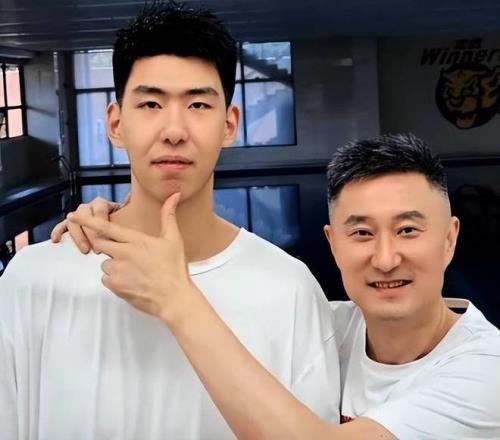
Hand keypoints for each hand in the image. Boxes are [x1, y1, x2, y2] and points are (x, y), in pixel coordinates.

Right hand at [51, 196, 126, 253]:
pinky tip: (56, 240)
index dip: (100, 222)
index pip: (99, 208)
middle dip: (90, 233)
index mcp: (103, 204)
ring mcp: (80, 216)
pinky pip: (62, 226)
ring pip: (73, 221)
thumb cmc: (126, 225)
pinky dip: (58, 232)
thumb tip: (129, 196)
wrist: (123, 229)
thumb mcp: (129, 217)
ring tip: (85, 250)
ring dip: (77, 236)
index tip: (105, 236)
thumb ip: (129, 208)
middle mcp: (90, 207)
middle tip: (96, 248)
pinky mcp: (73, 225)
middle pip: (84, 215)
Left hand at [67, 193, 197, 321]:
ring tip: (134, 271)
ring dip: (114, 265)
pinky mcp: (115, 286)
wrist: (173, 297)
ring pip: (104, 263)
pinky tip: (131, 281)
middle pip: (100, 244)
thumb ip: (168, 215)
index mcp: (135, 239)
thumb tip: (174, 195)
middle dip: (106, 246)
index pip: (105, 226)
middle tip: (125, 253)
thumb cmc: (175, 268)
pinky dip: (115, 280)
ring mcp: (118, 270)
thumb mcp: (174, 239)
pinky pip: (106, 279)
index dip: (87, 220)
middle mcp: (123, 253)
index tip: (73, 215)